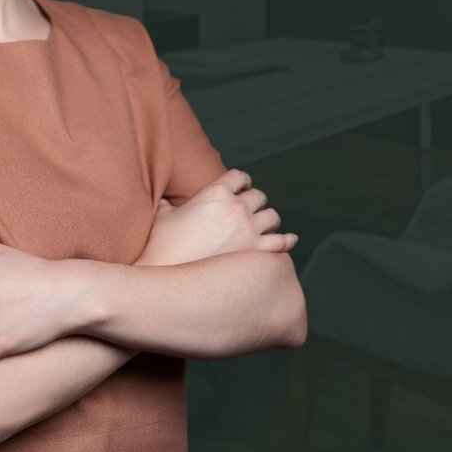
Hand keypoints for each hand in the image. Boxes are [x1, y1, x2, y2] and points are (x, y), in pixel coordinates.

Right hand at [137, 169, 297, 266]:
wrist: (165, 274)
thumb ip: (169, 202)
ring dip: (269, 220)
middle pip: (259, 196)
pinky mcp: (256, 251)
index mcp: (215, 192)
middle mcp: (235, 207)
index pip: (239, 177)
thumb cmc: (161, 246)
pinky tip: (290, 240)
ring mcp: (248, 229)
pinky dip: (287, 240)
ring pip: (272, 216)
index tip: (243, 187)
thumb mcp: (163, 215)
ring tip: (267, 226)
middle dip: (256, 202)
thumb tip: (162, 197)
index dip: (242, 182)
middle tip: (253, 210)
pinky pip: (281, 242)